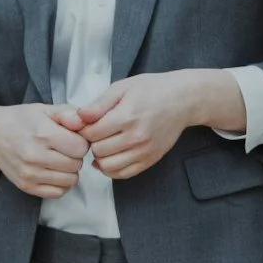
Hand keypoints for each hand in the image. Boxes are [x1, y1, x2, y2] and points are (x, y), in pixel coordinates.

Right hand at [0, 104, 89, 198]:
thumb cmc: (21, 121)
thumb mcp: (45, 109)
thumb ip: (68, 114)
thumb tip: (84, 124)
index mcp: (43, 134)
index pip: (81, 148)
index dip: (80, 142)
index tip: (72, 138)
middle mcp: (36, 156)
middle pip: (76, 165)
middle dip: (75, 156)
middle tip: (64, 149)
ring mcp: (30, 174)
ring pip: (70, 181)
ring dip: (69, 171)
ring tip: (59, 159)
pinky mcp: (26, 186)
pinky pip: (57, 193)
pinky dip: (60, 184)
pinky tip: (54, 172)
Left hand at [76, 70, 244, 180]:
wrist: (183, 100)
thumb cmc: (152, 89)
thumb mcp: (122, 88)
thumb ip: (99, 104)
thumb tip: (78, 117)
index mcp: (127, 116)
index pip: (91, 134)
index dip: (84, 129)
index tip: (87, 123)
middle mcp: (136, 137)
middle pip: (98, 151)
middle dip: (91, 143)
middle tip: (95, 133)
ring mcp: (145, 151)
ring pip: (108, 166)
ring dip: (100, 157)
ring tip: (103, 144)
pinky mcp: (151, 159)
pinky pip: (123, 174)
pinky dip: (111, 169)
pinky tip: (110, 157)